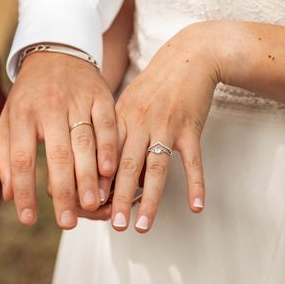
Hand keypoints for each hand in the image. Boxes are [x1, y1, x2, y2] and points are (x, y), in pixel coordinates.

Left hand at [0, 52, 117, 228]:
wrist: (56, 52)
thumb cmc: (30, 95)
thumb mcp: (9, 120)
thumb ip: (6, 156)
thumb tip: (9, 196)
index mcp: (22, 114)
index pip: (21, 158)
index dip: (25, 191)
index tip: (29, 219)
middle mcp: (49, 106)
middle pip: (57, 154)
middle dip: (63, 191)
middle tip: (66, 222)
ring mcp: (77, 100)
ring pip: (84, 142)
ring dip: (88, 176)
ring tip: (91, 204)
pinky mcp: (101, 95)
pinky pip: (108, 124)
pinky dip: (110, 148)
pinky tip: (110, 172)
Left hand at [110, 23, 219, 232]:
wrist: (188, 57)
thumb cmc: (155, 85)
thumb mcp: (129, 104)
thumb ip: (117, 134)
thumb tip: (107, 174)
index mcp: (119, 118)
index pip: (103, 156)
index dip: (96, 182)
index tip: (87, 208)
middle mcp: (139, 122)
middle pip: (126, 166)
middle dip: (117, 198)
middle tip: (113, 226)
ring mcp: (165, 125)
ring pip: (156, 168)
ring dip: (150, 199)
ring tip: (143, 226)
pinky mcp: (190, 127)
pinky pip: (193, 161)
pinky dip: (196, 184)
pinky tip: (197, 206)